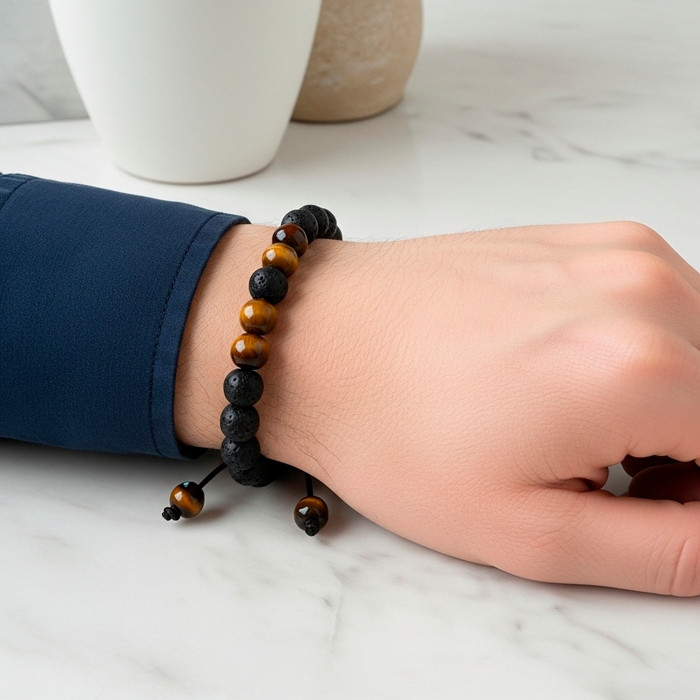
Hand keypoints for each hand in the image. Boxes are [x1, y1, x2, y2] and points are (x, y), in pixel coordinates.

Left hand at [176, 221, 699, 595]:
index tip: (645, 507)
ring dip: (676, 404)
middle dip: (691, 457)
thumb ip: (668, 550)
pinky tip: (568, 378)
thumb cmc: (392, 431)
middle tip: (616, 484)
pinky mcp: (588, 240)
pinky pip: (665, 308)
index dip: (698, 501)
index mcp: (645, 368)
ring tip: (583, 435)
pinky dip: (646, 354)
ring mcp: (619, 252)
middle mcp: (649, 289)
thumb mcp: (530, 532)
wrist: (319, 340)